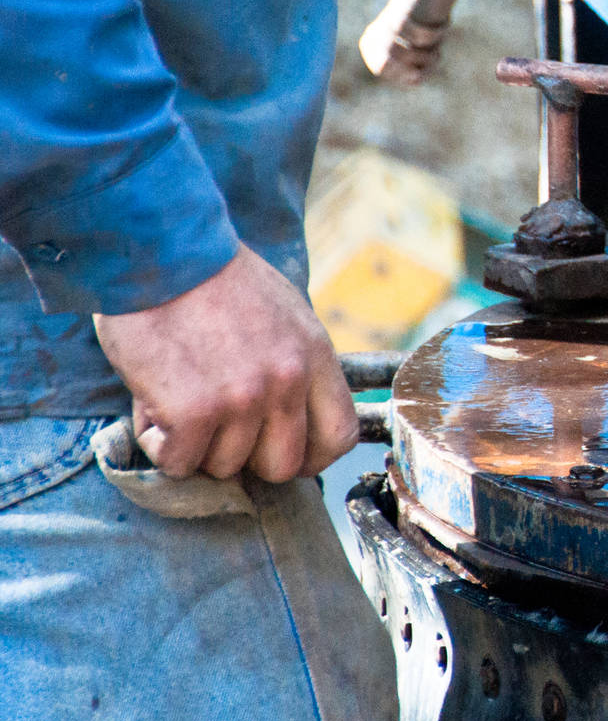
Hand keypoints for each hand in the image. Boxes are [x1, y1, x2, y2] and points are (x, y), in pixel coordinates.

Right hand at [94, 245, 358, 482]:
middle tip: (217, 427)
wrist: (164, 253)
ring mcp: (243, 397)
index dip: (309, 458)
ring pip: (223, 466)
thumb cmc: (217, 280)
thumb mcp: (286, 314)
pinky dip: (159, 444)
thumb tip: (291, 419)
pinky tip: (155, 405)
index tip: (278, 451)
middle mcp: (287, 380)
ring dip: (195, 444)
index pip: (339, 437)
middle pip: (281, 466)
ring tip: (180, 396)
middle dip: (246, 457)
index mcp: (315, 356)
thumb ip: (294, 365)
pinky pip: (177, 461)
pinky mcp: (193, 410)